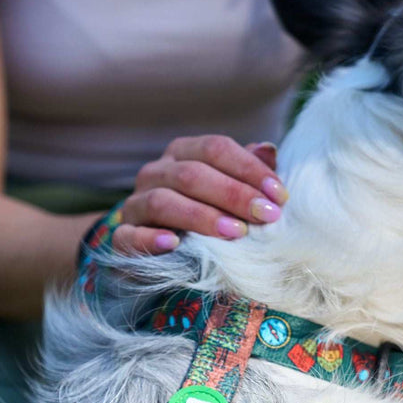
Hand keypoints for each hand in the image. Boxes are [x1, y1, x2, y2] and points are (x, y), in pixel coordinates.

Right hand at [112, 136, 288, 254]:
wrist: (157, 253)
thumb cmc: (203, 218)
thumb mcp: (227, 194)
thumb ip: (246, 173)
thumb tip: (269, 151)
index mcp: (182, 154)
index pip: (215, 149)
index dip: (249, 170)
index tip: (280, 196)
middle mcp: (155, 173)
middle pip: (192, 174)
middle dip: (233, 194)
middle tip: (266, 216)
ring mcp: (135, 205)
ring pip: (163, 201)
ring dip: (201, 216)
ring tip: (235, 232)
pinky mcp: (122, 238)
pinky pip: (130, 236)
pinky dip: (151, 239)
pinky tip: (174, 244)